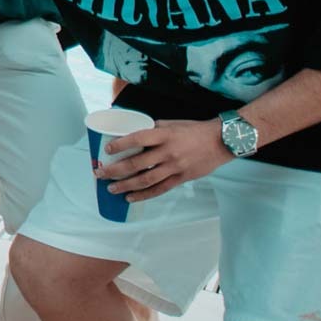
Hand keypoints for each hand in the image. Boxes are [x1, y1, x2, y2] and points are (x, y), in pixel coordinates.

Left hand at [97, 119, 232, 201]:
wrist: (220, 142)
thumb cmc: (192, 129)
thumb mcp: (170, 124)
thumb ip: (151, 130)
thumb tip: (130, 133)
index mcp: (164, 135)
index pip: (137, 139)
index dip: (120, 145)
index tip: (106, 150)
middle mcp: (168, 152)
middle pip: (137, 164)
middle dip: (115, 170)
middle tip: (99, 173)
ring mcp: (175, 167)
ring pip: (146, 180)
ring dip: (125, 185)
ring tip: (111, 188)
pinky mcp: (182, 179)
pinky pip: (160, 189)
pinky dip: (144, 195)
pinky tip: (130, 197)